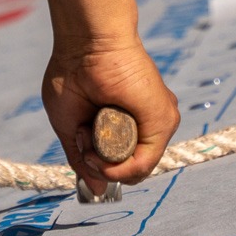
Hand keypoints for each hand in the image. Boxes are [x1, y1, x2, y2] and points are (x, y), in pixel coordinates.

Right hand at [42, 37, 180, 194]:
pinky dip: (121, 165)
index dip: (100, 168)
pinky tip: (103, 150)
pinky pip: (146, 161)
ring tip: (90, 134)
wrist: (86, 43)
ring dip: (107, 163)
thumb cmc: (72, 76)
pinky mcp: (164, 118)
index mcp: (126, 124)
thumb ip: (84, 161)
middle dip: (102, 165)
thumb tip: (97, 191)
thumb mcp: (72, 128)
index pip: (122, 165)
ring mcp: (156, 122)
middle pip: (130, 170)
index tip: (82, 149)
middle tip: (85, 138)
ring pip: (137, 169)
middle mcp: (146, 124)